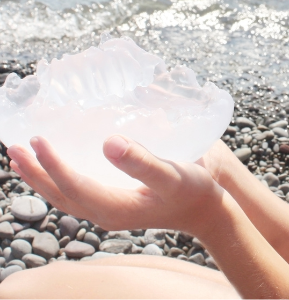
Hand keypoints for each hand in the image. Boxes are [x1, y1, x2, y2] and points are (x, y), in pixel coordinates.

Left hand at [7, 136, 224, 236]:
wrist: (206, 207)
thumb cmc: (192, 190)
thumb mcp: (171, 175)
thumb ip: (142, 161)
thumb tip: (108, 143)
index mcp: (115, 208)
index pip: (73, 186)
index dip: (52, 164)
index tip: (37, 140)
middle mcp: (105, 212)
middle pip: (60, 194)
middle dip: (36, 172)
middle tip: (14, 146)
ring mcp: (109, 209)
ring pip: (65, 195)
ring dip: (42, 176)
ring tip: (23, 156)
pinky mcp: (115, 200)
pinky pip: (78, 191)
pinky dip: (61, 177)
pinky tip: (59, 162)